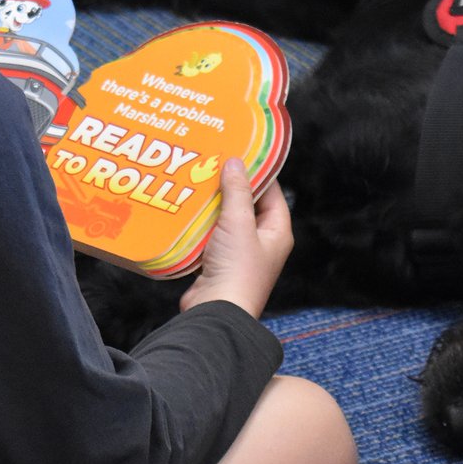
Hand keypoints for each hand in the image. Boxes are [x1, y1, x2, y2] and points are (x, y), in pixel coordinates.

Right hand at [180, 159, 292, 319]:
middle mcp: (260, 242)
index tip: (241, 152)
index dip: (258, 172)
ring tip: (197, 179)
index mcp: (276, 232)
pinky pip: (209, 233)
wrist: (216, 311)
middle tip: (213, 162)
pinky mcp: (217, 261)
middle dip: (230, 185)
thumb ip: (237, 191)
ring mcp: (238, 252)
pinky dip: (200, 221)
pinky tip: (186, 206)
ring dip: (212, 203)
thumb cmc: (236, 270)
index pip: (272, 193)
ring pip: (226, 218)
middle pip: (247, 204)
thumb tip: (236, 163)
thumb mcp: (239, 223)